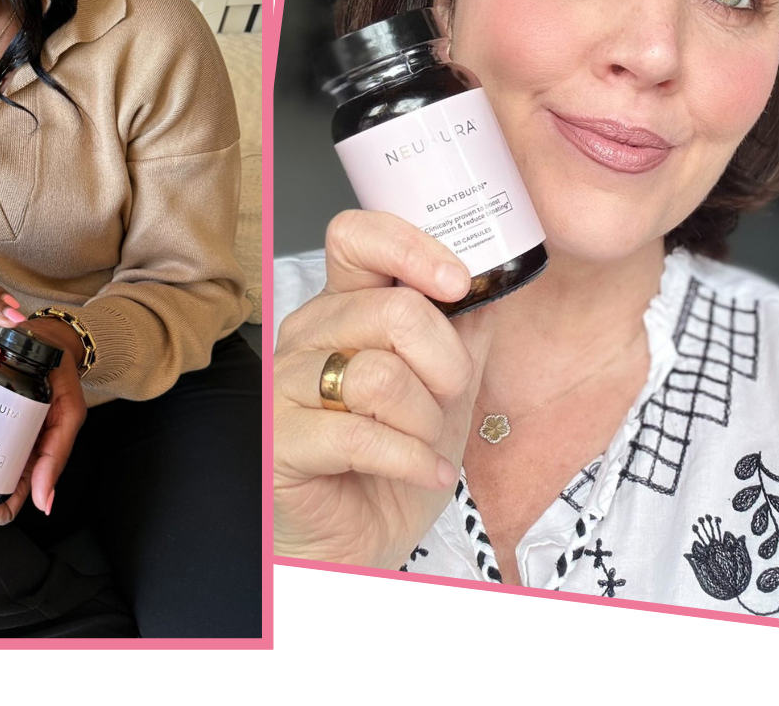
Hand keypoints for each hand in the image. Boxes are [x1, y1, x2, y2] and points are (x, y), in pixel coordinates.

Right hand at [272, 209, 483, 566]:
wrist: (366, 540)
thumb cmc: (397, 462)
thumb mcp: (449, 386)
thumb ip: (466, 328)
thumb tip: (496, 277)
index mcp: (343, 309)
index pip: (356, 238)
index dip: (411, 250)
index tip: (459, 283)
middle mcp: (307, 338)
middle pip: (393, 313)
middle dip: (446, 366)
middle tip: (448, 400)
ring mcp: (286, 388)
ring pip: (378, 376)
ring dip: (425, 420)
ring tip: (426, 444)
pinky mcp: (281, 441)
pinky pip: (359, 435)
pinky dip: (412, 460)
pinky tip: (425, 473)